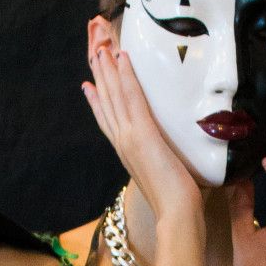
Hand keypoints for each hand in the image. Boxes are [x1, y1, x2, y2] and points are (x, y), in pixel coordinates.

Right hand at [81, 45, 202, 226]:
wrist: (176, 216)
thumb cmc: (176, 205)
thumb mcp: (163, 179)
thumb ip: (161, 166)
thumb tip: (171, 162)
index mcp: (126, 154)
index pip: (107, 123)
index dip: (97, 103)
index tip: (89, 87)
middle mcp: (123, 143)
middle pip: (106, 104)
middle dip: (100, 78)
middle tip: (94, 54)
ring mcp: (130, 137)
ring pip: (115, 96)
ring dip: (108, 70)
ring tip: (102, 48)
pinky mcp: (143, 134)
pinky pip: (132, 98)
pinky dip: (126, 76)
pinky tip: (123, 58)